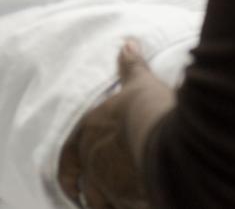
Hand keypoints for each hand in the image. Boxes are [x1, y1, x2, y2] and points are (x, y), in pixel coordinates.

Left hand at [57, 41, 174, 208]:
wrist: (167, 138)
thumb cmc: (149, 108)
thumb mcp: (139, 84)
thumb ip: (131, 67)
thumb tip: (128, 43)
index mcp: (89, 132)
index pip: (68, 156)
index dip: (67, 172)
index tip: (69, 184)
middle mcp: (93, 161)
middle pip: (82, 186)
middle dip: (87, 194)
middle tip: (89, 201)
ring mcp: (108, 184)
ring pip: (99, 204)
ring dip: (104, 205)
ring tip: (115, 205)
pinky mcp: (127, 200)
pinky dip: (126, 208)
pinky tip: (136, 205)